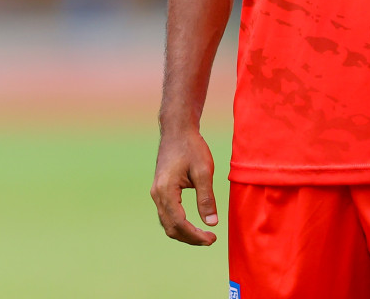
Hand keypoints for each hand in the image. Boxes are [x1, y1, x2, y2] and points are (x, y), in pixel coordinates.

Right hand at [151, 124, 219, 244]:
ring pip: (167, 223)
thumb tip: (212, 224)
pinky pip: (166, 215)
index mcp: (166, 190)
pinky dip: (178, 225)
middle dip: (190, 238)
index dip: (196, 235)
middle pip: (171, 227)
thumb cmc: (191, 147)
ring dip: (184, 233)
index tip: (213, 238)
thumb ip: (207, 198)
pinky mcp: (159, 190)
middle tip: (211, 239)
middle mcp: (157, 193)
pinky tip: (192, 225)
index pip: (179, 223)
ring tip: (203, 235)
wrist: (177, 130)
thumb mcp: (203, 171)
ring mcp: (156, 192)